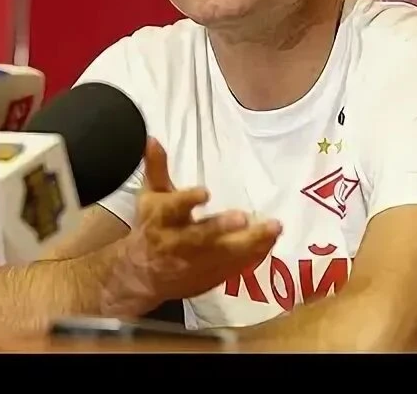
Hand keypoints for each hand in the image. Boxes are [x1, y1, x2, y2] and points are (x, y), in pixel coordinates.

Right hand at [114, 138, 281, 307]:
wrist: (143, 275)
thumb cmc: (152, 227)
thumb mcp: (151, 196)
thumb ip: (157, 168)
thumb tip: (152, 138)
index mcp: (163, 220)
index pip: (173, 209)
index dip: (187, 200)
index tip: (205, 192)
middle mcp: (178, 243)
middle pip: (200, 237)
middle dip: (220, 229)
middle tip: (244, 218)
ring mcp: (196, 264)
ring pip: (223, 254)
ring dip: (249, 243)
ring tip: (273, 228)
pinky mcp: (210, 277)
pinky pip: (235, 268)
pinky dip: (254, 256)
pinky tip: (271, 241)